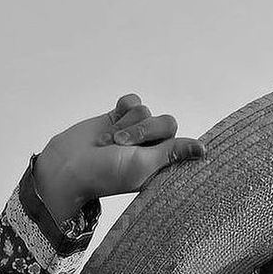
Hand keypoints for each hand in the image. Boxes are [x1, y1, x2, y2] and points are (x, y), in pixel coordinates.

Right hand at [33, 93, 204, 224]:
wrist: (68, 165)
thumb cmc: (106, 173)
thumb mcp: (143, 165)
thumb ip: (172, 153)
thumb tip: (204, 150)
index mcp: (164, 164)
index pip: (180, 142)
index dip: (163, 141)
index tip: (144, 151)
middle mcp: (154, 147)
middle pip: (166, 122)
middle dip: (141, 131)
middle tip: (120, 146)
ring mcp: (137, 130)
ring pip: (145, 110)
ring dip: (124, 125)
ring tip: (108, 143)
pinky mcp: (121, 116)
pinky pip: (132, 100)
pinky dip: (120, 109)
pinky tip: (110, 121)